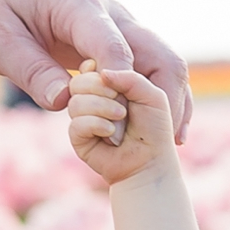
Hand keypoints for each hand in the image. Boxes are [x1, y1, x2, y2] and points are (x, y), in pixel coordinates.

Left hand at [0, 0, 191, 138]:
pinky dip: (161, 94)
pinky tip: (166, 126)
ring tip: (173, 142)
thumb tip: (65, 103)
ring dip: (173, 99)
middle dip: (168, 100)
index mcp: (77, 5)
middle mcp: (108, 11)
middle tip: (167, 144)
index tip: (119, 122)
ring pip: (163, 59)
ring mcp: (117, 23)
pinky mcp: (115, 37)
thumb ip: (31, 70)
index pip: (115, 48)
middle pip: (159, 54)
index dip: (123, 88)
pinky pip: (150, 65)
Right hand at [68, 63, 178, 186]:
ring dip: (101, 109)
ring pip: (75, 102)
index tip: (120, 86)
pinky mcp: (79, 137)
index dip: (102, 72)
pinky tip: (110, 133)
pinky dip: (95, 125)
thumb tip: (101, 73)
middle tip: (123, 107)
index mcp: (108, 85)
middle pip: (79, 81)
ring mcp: (84, 117)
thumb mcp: (152, 95)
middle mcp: (93, 99)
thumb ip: (130, 77)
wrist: (149, 162)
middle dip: (102, 91)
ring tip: (119, 119)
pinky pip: (75, 124)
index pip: (91, 67)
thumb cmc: (154, 128)